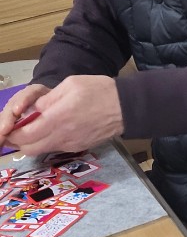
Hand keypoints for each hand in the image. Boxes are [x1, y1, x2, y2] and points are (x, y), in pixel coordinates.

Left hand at [5, 76, 122, 155]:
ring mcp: (70, 144)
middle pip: (29, 149)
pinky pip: (55, 147)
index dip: (12, 133)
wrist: (126, 108)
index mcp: (57, 119)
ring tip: (34, 127)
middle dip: (19, 141)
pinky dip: (47, 141)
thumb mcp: (71, 85)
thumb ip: (48, 99)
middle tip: (18, 128)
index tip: (10, 125)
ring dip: (32, 142)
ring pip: (41, 150)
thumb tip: (35, 110)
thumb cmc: (99, 91)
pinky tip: (52, 129)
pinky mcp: (78, 147)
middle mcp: (62, 136)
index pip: (24, 136)